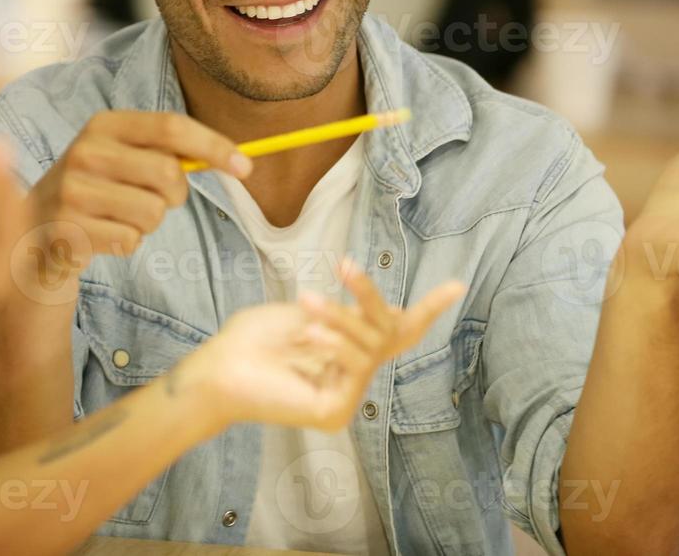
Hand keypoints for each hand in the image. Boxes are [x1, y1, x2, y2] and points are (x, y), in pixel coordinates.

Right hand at [25, 111, 250, 279]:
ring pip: (152, 213)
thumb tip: (238, 159)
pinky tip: (101, 235)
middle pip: (168, 173)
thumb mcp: (122, 157)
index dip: (214, 145)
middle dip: (175, 195)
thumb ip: (168, 151)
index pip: (171, 126)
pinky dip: (125, 242)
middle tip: (155, 199)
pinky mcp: (68, 229)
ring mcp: (72, 190)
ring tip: (119, 217)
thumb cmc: (97, 190)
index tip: (246, 167)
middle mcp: (84, 150)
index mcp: (103, 124)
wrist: (34, 230)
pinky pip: (129, 240)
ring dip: (147, 223)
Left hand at [179, 262, 465, 431]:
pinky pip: (355, 367)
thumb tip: (391, 311)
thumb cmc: (253, 337)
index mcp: (346, 349)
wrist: (220, 366)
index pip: (396, 331)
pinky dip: (336, 345)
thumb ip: (348, 312)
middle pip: (387, 331)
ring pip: (370, 345)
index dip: (427, 309)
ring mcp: (346, 396)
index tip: (458, 284)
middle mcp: (351, 374)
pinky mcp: (336, 412)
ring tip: (308, 305)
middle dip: (369, 296)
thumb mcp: (307, 311)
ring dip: (341, 318)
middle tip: (345, 266)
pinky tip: (310, 337)